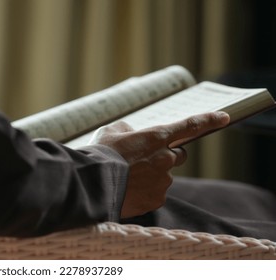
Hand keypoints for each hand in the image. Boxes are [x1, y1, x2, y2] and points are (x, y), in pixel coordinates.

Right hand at [89, 111, 229, 217]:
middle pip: (179, 155)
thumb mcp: (110, 132)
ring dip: (152, 175)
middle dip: (167, 155)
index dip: (209, 120)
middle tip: (146, 159)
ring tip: (128, 177)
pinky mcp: (156, 199)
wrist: (91, 183)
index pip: (190, 125)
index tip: (225, 117)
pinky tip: (128, 190)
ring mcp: (163, 181)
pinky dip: (146, 191)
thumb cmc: (99, 154)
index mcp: (157, 137)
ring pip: (164, 176)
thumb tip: (132, 134)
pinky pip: (156, 193)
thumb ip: (128, 130)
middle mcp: (166, 158)